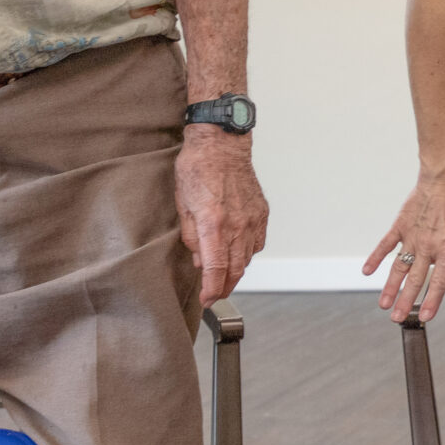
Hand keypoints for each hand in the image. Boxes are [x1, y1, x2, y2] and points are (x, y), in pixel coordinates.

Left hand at [175, 128, 268, 308]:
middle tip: (214, 295)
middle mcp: (238, 225)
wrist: (221, 144)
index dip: (212, 290)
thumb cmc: (197, 168)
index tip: (207, 300)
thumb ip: (192, 237)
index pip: (216, 270)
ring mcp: (253, 219)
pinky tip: (237, 253)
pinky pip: (257, 242)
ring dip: (235, 271)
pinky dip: (247, 253)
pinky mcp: (262, 213)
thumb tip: (201, 260)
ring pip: (247, 258)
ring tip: (224, 276)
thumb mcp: (183, 205)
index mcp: (214, 224)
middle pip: (235, 270)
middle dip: (224, 287)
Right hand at [365, 163, 444, 322]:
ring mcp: (412, 237)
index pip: (440, 282)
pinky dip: (375, 258)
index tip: (424, 316)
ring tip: (384, 304)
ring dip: (390, 288)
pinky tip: (367, 271)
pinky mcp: (400, 226)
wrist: (444, 178)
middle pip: (416, 280)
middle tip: (397, 318)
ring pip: (399, 268)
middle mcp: (429, 247)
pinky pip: (385, 245)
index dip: (432, 301)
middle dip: (406, 302)